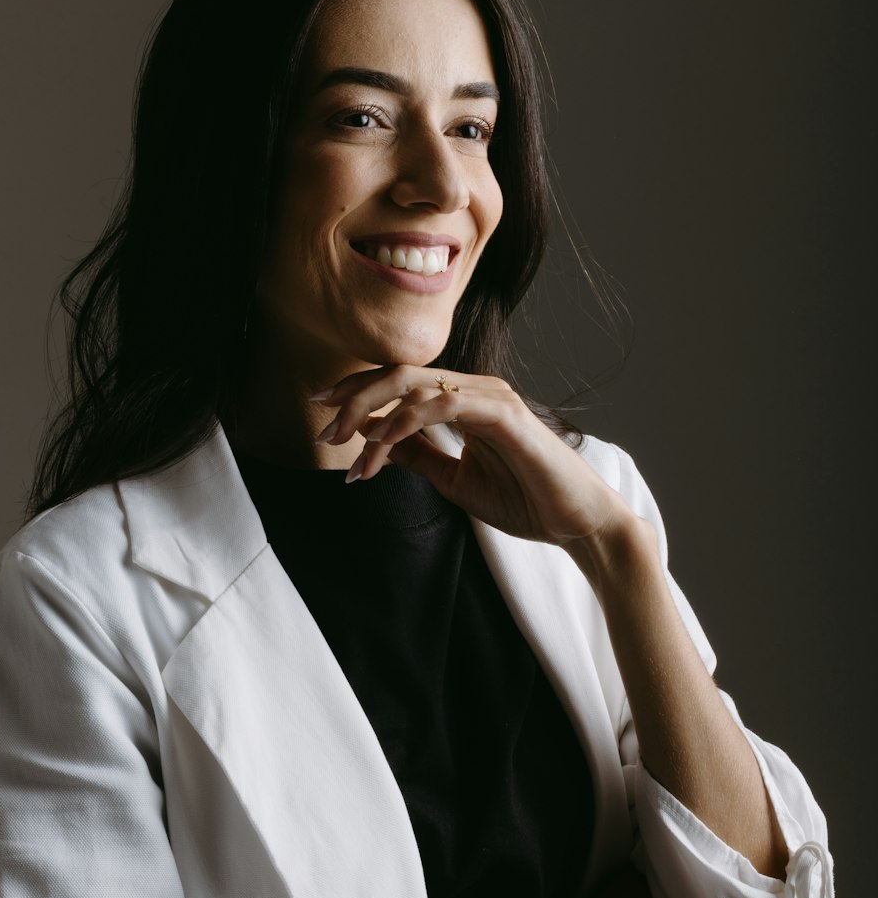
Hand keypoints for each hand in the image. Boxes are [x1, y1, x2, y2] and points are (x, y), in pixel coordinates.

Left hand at [314, 364, 629, 545]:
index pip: (400, 383)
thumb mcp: (453, 479)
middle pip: (399, 375)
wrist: (576, 523)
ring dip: (372, 415)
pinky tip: (382, 448)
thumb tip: (370, 437)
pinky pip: (442, 404)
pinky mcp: (504, 413)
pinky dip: (405, 423)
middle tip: (323, 429)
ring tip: (347, 450)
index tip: (321, 412)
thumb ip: (416, 455)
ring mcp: (491, 397)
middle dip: (353, 398)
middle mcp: (476, 390)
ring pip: (414, 385)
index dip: (357, 391)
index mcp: (464, 401)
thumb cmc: (524, 501)